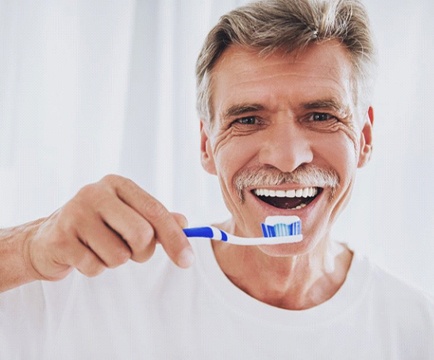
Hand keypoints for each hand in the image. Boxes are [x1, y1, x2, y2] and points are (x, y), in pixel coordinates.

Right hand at [25, 175, 193, 280]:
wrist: (47, 239)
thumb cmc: (97, 227)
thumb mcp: (127, 216)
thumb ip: (156, 219)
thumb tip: (185, 223)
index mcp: (117, 184)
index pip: (155, 211)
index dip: (175, 238)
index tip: (188, 260)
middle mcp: (95, 192)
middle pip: (142, 234)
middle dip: (142, 252)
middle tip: (130, 251)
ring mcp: (75, 214)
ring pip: (119, 256)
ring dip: (116, 261)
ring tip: (100, 248)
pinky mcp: (60, 238)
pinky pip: (96, 267)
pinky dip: (95, 268)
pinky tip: (82, 255)